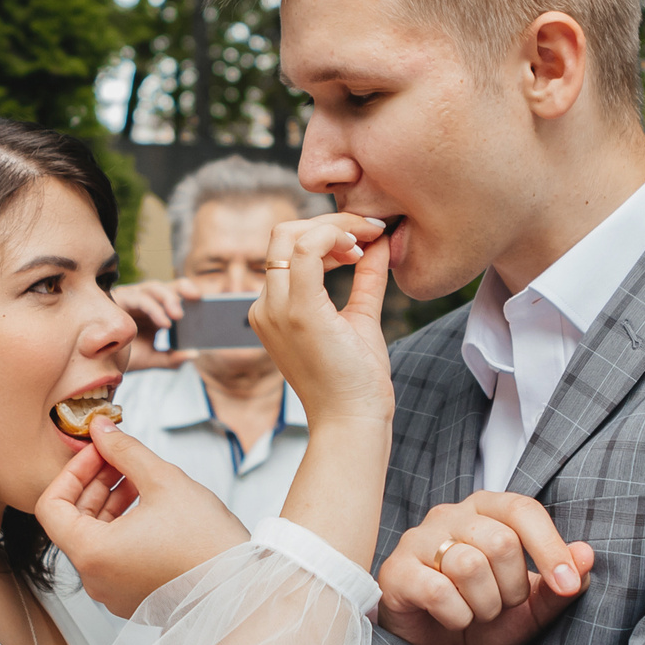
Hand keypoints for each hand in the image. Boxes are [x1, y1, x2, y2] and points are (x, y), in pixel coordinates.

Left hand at [37, 419, 247, 616]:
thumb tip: (101, 429)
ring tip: (138, 478)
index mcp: (92, 554)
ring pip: (95, 538)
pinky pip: (113, 557)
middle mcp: (95, 580)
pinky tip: (148, 505)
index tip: (97, 454)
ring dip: (109, 503)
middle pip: (73, 522)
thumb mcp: (163, 480)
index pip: (52, 507)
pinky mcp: (131, 597)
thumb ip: (124, 450)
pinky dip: (122, 528)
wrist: (240, 586)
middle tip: (118, 457)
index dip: (71, 472)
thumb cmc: (206, 540)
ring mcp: (112, 593)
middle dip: (94, 483)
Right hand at [110, 278, 197, 370]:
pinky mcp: (118, 300)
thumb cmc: (121, 356)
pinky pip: (138, 298)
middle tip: (197, 302)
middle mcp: (144, 302)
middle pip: (165, 286)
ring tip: (178, 317)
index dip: (189, 291)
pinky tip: (164, 323)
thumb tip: (194, 354)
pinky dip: (153, 309)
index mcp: (155, 311)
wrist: (95, 363)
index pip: (174, 293)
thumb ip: (172, 358)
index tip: (205, 299)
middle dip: (181, 291)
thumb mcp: (152, 359)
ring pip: (152, 287)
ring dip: (167, 299)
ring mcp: (131, 299)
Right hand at [252, 212, 392, 428]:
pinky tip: (359, 249)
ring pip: (290, 235)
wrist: (353, 421)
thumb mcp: (360, 317)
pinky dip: (334, 235)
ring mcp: (277, 309)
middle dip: (329, 222)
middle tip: (367, 231)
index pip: (285, 248)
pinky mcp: (299, 312)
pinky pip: (306, 250)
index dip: (325, 233)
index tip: (362, 241)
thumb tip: (380, 241)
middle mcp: (265, 306)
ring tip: (365, 242)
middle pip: (282, 234)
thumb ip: (366, 277)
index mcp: (272, 308)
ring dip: (335, 226)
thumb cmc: (355, 379)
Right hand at [376, 494, 594, 644]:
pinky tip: (452, 620)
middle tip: (501, 607)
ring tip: (475, 614)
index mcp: (486, 511)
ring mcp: (417, 540)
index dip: (551, 547)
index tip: (568, 585)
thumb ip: (560, 584)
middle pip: (500, 541)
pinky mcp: (396, 572)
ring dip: (484, 605)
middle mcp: (449, 515)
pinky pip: (437, 590)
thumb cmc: (483, 623)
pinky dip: (456, 616)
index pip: (523, 510)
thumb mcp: (531, 609)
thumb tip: (587, 555)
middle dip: (512, 588)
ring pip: (469, 565)